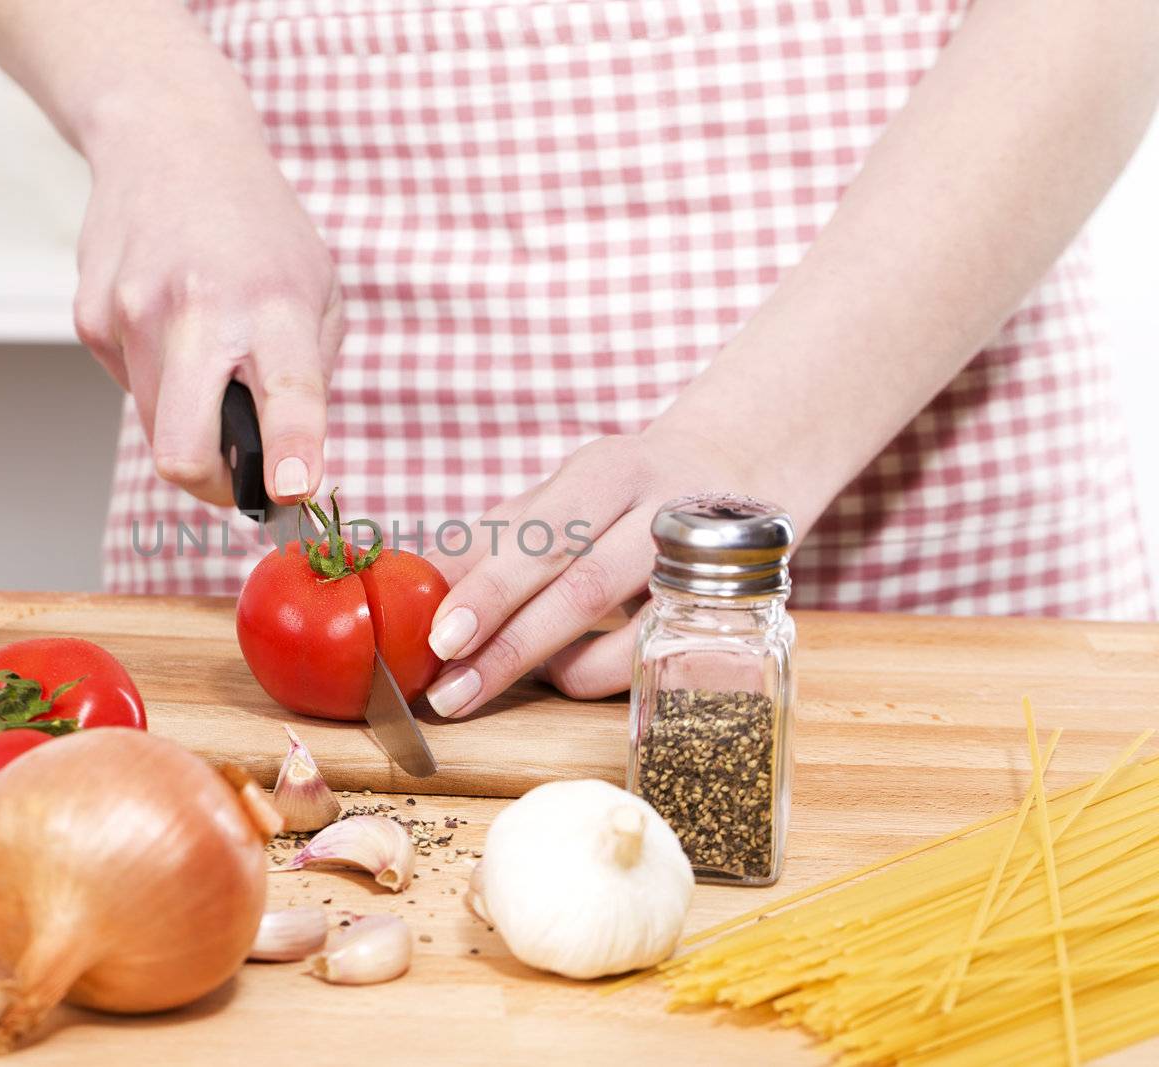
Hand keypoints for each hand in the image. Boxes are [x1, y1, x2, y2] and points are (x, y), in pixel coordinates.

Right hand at [71, 107, 342, 506]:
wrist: (169, 140)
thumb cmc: (257, 228)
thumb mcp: (318, 289)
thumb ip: (309, 377)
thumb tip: (288, 469)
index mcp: (274, 303)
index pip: (287, 393)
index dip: (290, 452)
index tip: (289, 492)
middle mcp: (199, 310)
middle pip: (181, 451)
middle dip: (211, 487)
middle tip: (237, 480)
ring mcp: (133, 315)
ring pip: (156, 431)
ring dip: (187, 424)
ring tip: (208, 363)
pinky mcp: (91, 320)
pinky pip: (132, 388)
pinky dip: (156, 378)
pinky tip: (169, 322)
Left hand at [420, 426, 776, 716]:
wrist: (748, 465)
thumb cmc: (629, 490)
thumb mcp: (564, 495)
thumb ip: (495, 538)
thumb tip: (413, 578)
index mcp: (609, 471)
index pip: (544, 535)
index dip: (491, 589)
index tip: (439, 637)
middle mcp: (663, 512)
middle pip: (582, 587)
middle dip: (508, 647)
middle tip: (449, 692)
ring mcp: (706, 567)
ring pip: (624, 637)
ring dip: (552, 670)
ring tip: (493, 679)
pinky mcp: (732, 616)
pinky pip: (655, 664)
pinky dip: (597, 675)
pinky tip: (563, 669)